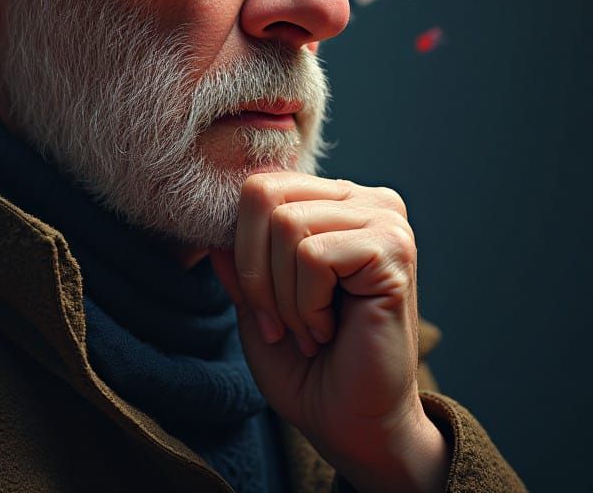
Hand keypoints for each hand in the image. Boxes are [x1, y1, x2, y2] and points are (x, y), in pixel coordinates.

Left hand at [210, 172, 450, 492]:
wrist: (353, 425)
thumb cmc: (305, 364)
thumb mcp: (254, 300)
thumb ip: (236, 254)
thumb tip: (215, 218)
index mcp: (333, 201)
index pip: (257, 184)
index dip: (240, 247)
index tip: (258, 305)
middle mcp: (364, 198)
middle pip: (263, 194)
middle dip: (255, 270)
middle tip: (280, 324)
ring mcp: (384, 220)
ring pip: (286, 224)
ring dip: (284, 294)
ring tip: (311, 329)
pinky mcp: (394, 250)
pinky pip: (313, 256)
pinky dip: (307, 304)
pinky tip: (330, 330)